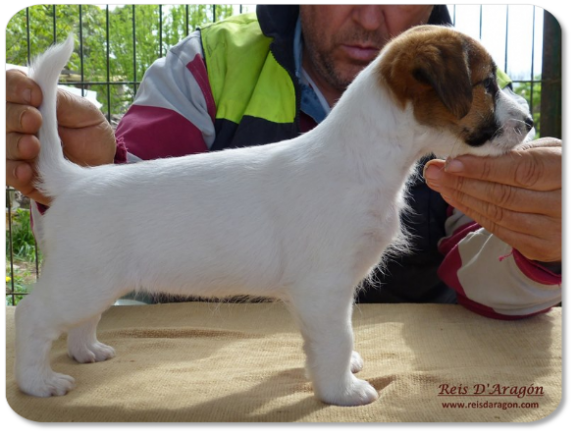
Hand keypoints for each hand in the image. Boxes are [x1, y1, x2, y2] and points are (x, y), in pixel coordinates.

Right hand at [6, 69, 115, 205]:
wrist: (103, 164)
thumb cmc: (90, 134)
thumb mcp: (83, 112)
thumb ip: (60, 99)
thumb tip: (40, 80)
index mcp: (28, 100)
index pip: (9, 84)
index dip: (15, 87)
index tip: (35, 96)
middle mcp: (16, 122)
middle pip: (2, 114)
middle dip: (15, 116)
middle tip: (34, 121)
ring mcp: (15, 148)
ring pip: (2, 143)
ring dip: (14, 144)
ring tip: (32, 147)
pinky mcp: (20, 175)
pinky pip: (8, 172)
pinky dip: (14, 171)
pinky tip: (27, 171)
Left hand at [424, 138, 561, 262]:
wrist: (575, 210)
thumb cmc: (560, 171)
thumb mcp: (550, 153)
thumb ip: (516, 153)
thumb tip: (470, 153)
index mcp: (566, 173)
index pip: (520, 171)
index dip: (483, 168)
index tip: (451, 162)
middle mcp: (562, 205)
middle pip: (503, 194)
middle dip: (462, 182)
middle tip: (434, 172)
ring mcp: (551, 230)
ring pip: (497, 213)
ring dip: (461, 198)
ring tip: (439, 183)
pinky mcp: (538, 247)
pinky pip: (498, 229)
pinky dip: (472, 212)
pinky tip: (454, 198)